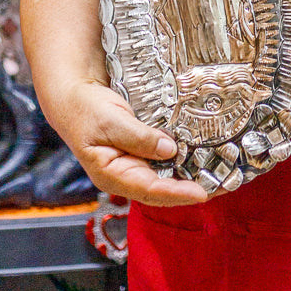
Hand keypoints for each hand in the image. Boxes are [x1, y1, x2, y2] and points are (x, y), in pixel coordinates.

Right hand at [55, 79, 207, 207]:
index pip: (149, 190)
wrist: (72, 97)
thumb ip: (140, 137)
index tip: (201, 193)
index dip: (177, 193)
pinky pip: (160, 164)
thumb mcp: (111, 121)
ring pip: (162, 179)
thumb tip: (170, 150)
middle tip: (218, 188)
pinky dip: (178, 165)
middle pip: (159, 191)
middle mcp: (123, 175)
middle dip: (187, 192)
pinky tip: (195, 161)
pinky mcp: (137, 153)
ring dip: (186, 180)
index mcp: (111, 175)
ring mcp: (130, 165)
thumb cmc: (85, 110)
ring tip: (213, 178)